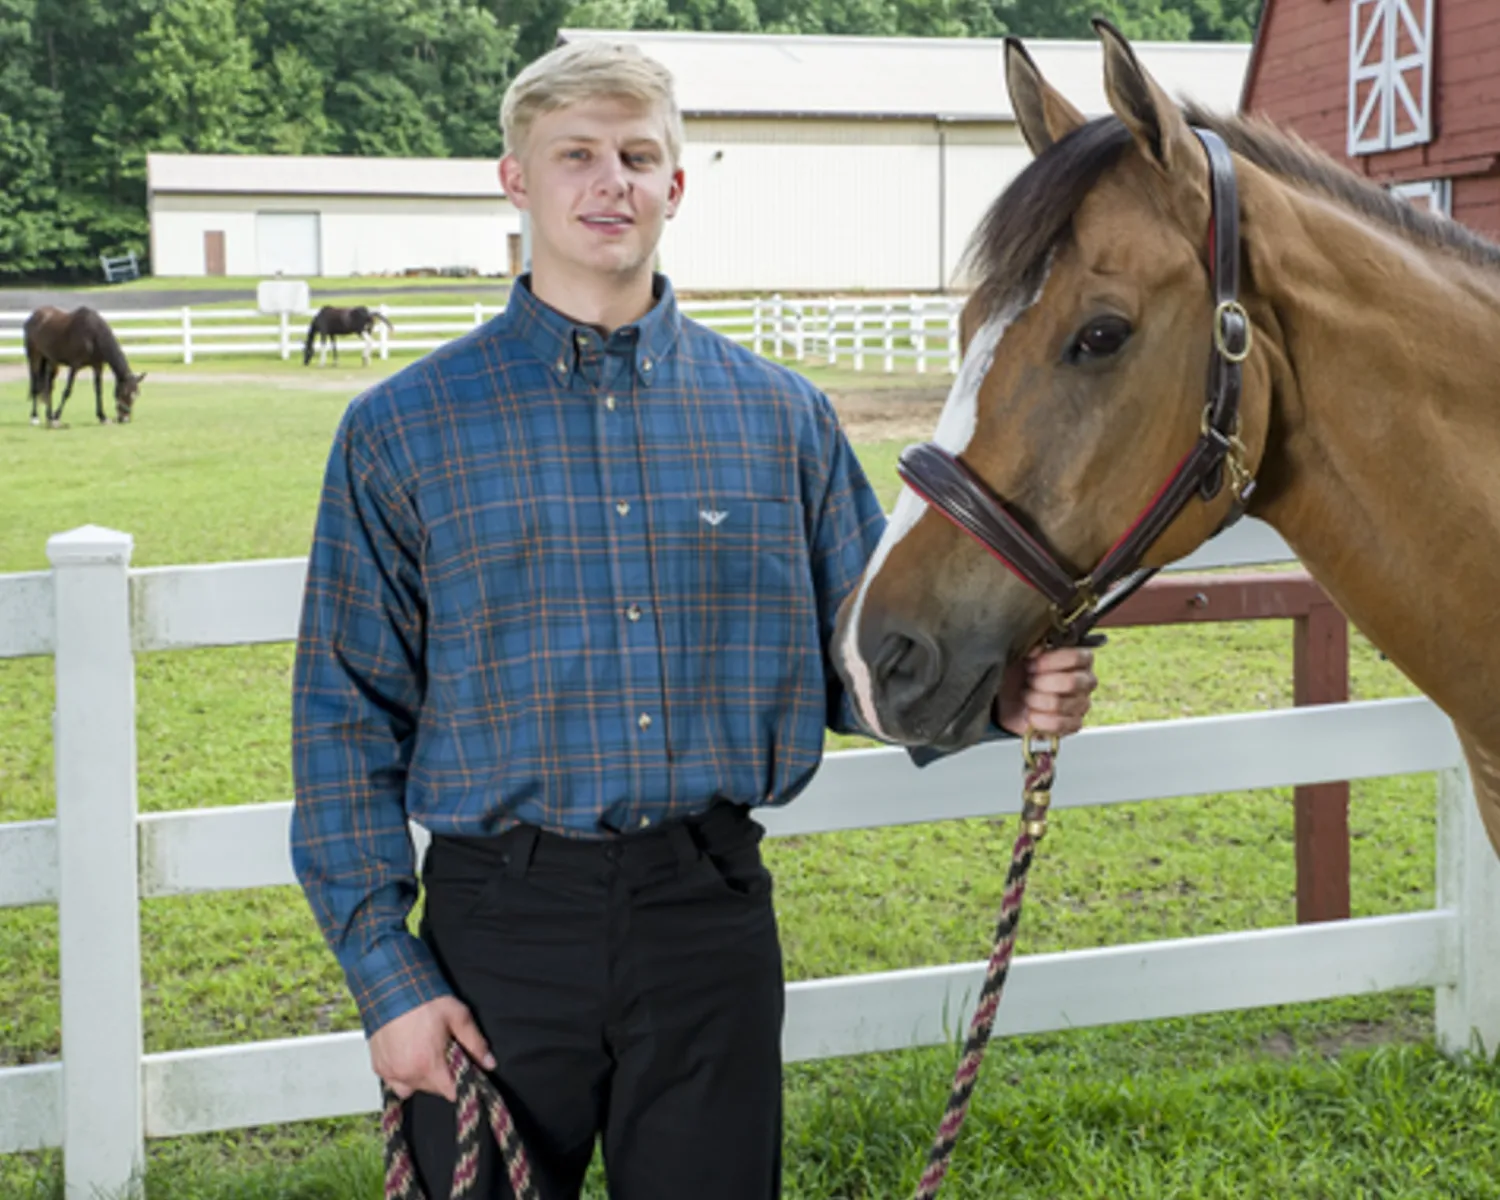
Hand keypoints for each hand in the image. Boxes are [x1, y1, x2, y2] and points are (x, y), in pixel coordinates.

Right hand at [370, 995, 494, 1100]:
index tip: (463, 1075)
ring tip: (425, 1055)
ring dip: (421, 1077)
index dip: (461, 1085)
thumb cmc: (424, 1000)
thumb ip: (475, 1043)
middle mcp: (407, 1074)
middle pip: (433, 1090)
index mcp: (428, 1064)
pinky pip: (394, 1081)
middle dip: (442, 1077)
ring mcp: (390, 1072)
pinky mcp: (378, 1067)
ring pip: (412, 1088)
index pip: (450, 1093)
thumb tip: (489, 1062)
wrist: (391, 987)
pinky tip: (408, 1055)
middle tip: (444, 1054)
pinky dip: (402, 1074)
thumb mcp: (458, 1016)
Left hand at [995, 646, 1096, 736]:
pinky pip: (1058, 724)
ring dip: (1035, 700)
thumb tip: (1037, 649)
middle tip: (1028, 681)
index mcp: (1081, 658)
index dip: (1051, 661)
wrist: (1009, 696)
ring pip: (1059, 704)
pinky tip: (1031, 713)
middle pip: (1071, 683)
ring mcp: (1083, 704)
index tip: (1031, 664)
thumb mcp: (1022, 652)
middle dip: (1040, 682)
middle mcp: (1086, 680)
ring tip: (1027, 696)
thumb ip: (1033, 645)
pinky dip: (1038, 719)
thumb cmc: (1021, 670)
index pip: (1077, 657)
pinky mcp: (1074, 724)